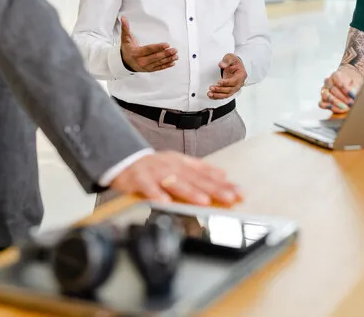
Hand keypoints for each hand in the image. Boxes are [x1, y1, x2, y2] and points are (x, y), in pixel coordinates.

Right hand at [109, 151, 242, 206]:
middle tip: (230, 197)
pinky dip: (156, 195)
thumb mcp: (179, 163)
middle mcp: (172, 166)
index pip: (207, 174)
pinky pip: (148, 188)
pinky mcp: (139, 179)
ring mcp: (156, 172)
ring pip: (175, 182)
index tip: (239, 192)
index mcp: (182, 163)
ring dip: (189, 192)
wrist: (124, 161)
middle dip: (214, 189)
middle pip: (196, 179)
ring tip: (203, 201)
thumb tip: (223, 174)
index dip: (223, 184)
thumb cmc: (154, 166)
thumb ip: (200, 168)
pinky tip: (165, 203)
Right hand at [120, 16, 176, 72]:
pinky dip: (166, 65)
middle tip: (173, 50)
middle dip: (166, 54)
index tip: (166, 44)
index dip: (158, 47)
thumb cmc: (127, 50)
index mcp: (136, 53)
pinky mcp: (149, 69)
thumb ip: (125, 28)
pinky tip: (172, 63)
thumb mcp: (125, 39)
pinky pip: (159, 68)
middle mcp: (141, 61)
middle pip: (155, 57)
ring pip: (158, 63)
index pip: (149, 49)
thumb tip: (123, 19)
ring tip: (175, 56)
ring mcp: (146, 67)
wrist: (125, 62)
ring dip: (168, 59)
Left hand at [208, 53, 246, 99]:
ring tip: (210, 93)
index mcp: (241, 75)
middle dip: (220, 89)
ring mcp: (235, 87)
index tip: (219, 82)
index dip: (226, 82)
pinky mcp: (230, 90)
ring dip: (218, 95)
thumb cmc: (234, 62)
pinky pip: (224, 95)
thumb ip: (226, 61)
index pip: (234, 81)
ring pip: (227, 94)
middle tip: (212, 87)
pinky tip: (211, 96)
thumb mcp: (230, 57)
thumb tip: (221, 65)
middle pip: (230, 89)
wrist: (234, 65)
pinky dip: (217, 97)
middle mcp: (239, 83)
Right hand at [319, 65, 363, 113]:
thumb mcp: (356, 84)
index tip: (352, 95)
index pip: (338, 80)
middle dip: (343, 98)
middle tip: (351, 103)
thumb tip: (352, 96)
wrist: (349, 84)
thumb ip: (354, 89)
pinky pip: (322, 104)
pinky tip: (339, 109)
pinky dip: (330, 107)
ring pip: (326, 96)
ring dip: (336, 103)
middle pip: (333, 90)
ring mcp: (324, 90)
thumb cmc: (353, 84)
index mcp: (336, 75)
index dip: (345, 88)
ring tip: (346, 108)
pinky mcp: (323, 100)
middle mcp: (328, 82)